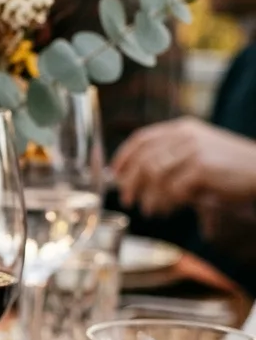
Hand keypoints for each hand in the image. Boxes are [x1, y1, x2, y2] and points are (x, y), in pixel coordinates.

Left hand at [112, 118, 255, 216]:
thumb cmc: (225, 169)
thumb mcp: (193, 157)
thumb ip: (166, 162)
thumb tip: (129, 181)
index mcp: (181, 129)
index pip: (142, 138)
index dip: (123, 158)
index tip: (114, 176)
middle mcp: (185, 135)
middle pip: (143, 159)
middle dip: (131, 183)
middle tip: (128, 201)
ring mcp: (194, 149)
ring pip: (154, 176)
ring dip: (150, 197)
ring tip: (153, 210)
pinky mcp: (201, 167)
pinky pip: (172, 189)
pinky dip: (167, 202)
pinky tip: (170, 209)